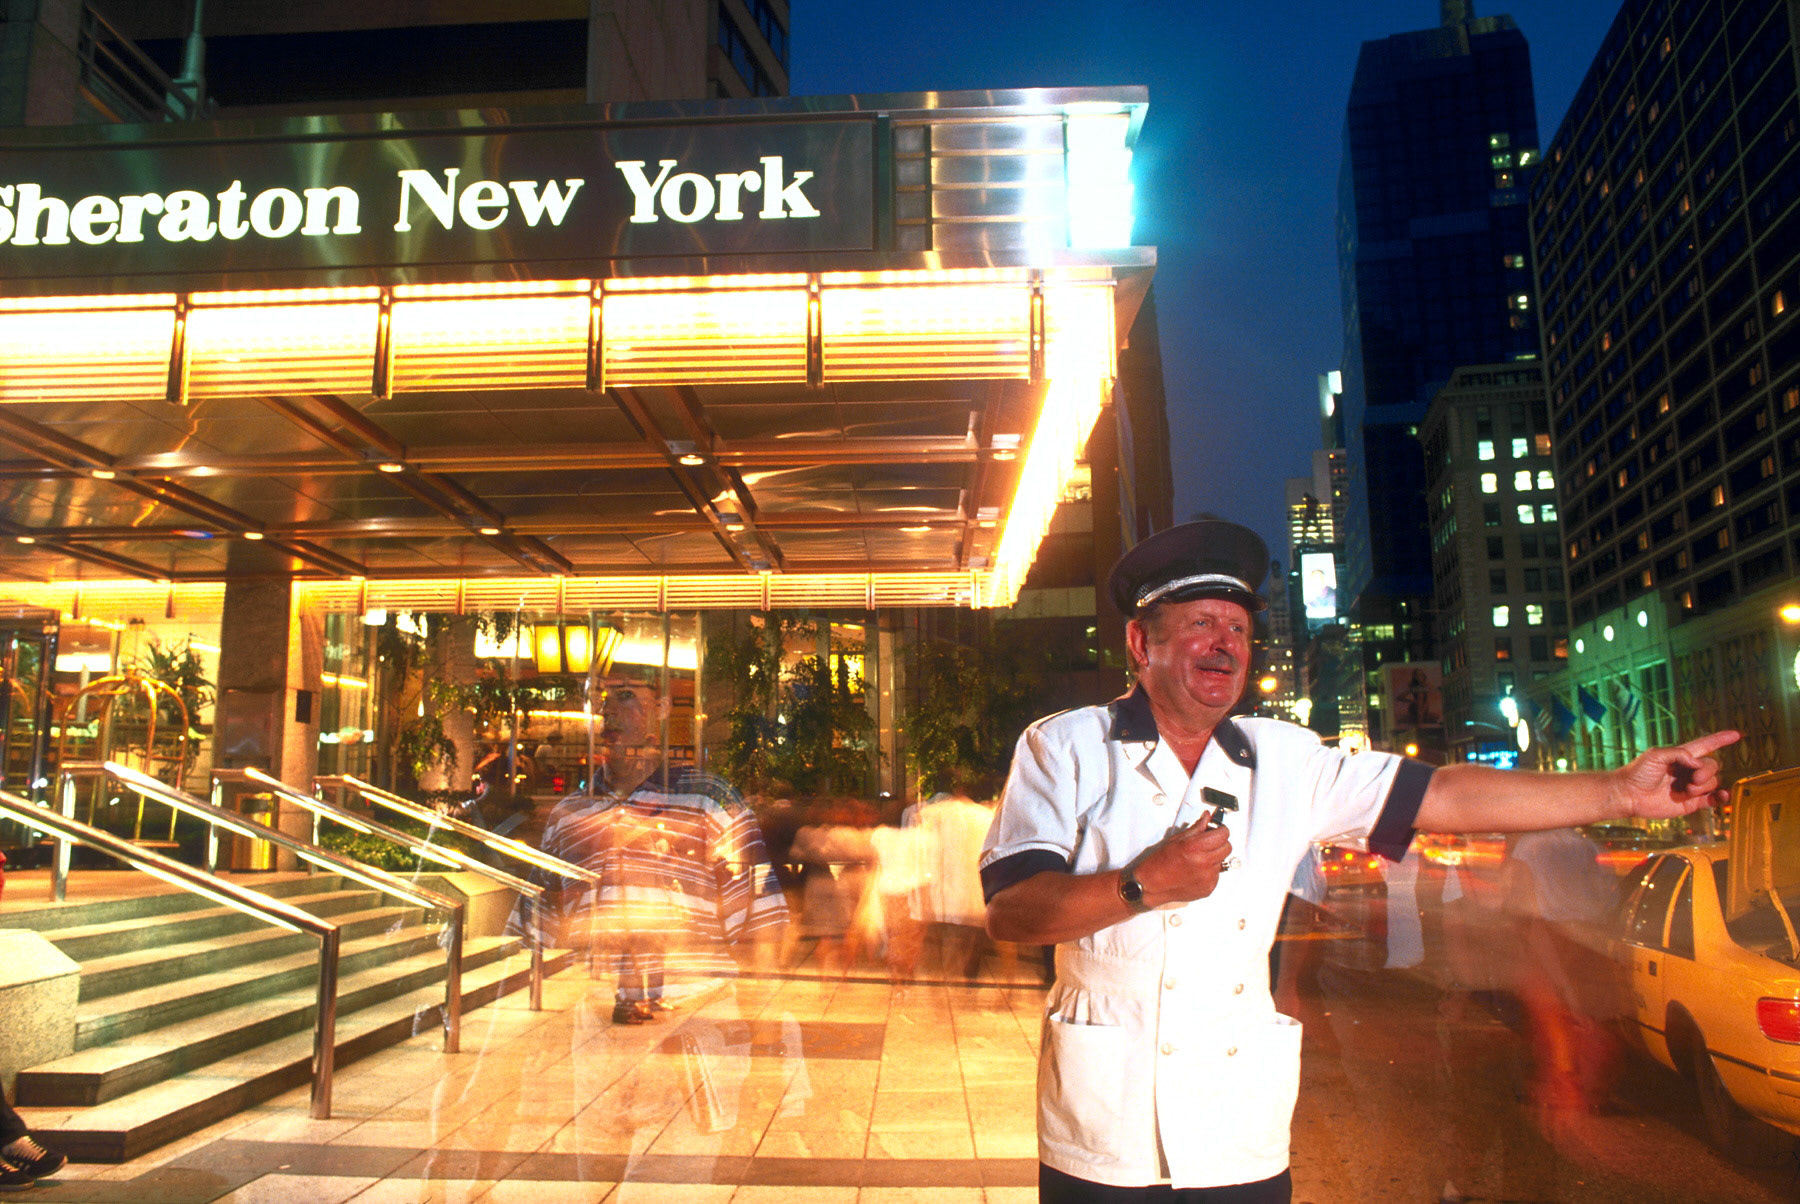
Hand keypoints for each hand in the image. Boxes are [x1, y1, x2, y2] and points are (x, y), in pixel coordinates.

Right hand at [1134, 812, 1232, 905]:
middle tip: (1208, 844)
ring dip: (1214, 858)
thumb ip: (1196, 829)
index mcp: (1194, 847)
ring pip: (1222, 862)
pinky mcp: (1209, 888)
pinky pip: (1217, 875)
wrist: (1151, 886)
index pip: (1223, 834)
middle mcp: (1204, 863)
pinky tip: (1196, 871)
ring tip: (1198, 859)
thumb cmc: (1159, 864)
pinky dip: (1210, 871)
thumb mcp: (1175, 840)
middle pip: (1228, 848)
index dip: (1220, 831)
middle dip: (1220, 843)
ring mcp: (1207, 877)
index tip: (1216, 830)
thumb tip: (1207, 818)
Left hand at [1608, 730, 1739, 818]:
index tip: (1736, 734)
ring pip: (1713, 782)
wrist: (1629, 794)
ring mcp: (1691, 786)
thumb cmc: (1638, 772)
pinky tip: (1722, 795)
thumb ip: (1679, 753)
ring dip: (1703, 785)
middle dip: (1706, 771)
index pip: (1705, 745)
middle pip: (1712, 765)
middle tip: (1691, 778)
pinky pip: (1713, 800)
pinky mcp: (1691, 803)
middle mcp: (1689, 770)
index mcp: (1681, 756)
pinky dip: (1720, 797)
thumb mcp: (1656, 755)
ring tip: (1686, 789)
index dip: (1720, 739)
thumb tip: (1698, 763)